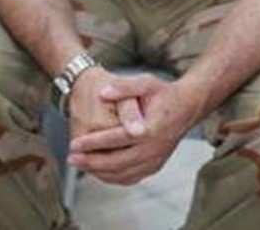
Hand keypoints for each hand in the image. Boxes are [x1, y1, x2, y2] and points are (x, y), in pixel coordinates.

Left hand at [67, 73, 202, 184]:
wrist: (188, 107)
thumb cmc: (165, 93)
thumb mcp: (146, 82)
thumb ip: (123, 87)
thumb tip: (103, 93)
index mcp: (151, 128)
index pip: (116, 139)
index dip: (93, 143)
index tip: (75, 143)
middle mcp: (154, 148)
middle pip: (117, 161)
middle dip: (91, 161)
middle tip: (72, 158)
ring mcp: (155, 159)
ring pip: (122, 174)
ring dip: (99, 172)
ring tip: (80, 165)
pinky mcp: (155, 165)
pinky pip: (131, 177)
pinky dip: (112, 177)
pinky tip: (98, 171)